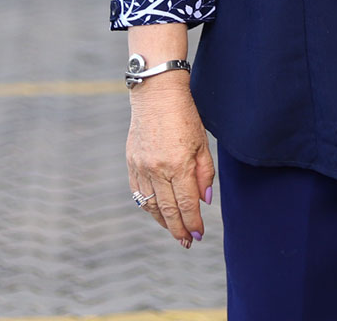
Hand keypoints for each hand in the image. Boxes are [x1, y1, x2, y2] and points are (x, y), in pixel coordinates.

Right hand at [126, 72, 214, 248]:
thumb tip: (204, 201)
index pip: (187, 203)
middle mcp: (157, 169)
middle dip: (179, 229)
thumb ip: (204, 173)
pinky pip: (138, 193)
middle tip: (187, 242)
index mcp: (178, 164)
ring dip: (163, 222)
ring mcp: (141, 167)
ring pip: (151, 205)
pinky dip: (148, 206)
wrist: (155, 94)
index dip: (193, 223)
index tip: (199, 235)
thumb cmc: (184, 116)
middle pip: (168, 209)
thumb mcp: (201, 143)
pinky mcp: (131, 163)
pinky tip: (158, 213)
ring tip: (175, 231)